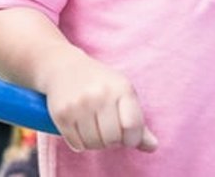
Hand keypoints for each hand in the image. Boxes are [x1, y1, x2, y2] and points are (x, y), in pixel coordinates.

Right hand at [43, 52, 157, 153]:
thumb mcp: (122, 93)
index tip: (127, 136)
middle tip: (108, 132)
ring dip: (96, 143)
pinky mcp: (61, 113)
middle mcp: (99, 94)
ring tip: (95, 130)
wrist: (63, 66)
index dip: (132, 139)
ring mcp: (79, 104)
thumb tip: (153, 147)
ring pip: (94, 144)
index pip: (132, 127)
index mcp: (121, 88)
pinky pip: (77, 144)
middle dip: (113, 141)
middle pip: (112, 138)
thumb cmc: (100, 83)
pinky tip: (81, 130)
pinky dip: (81, 143)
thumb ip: (138, 121)